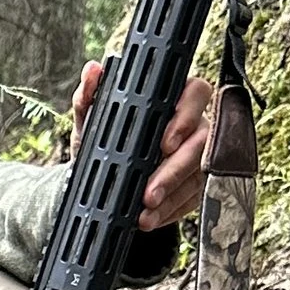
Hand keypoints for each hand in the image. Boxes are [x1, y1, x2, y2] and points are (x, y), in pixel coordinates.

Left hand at [71, 62, 216, 229]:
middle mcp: (193, 124)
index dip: (186, 116)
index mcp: (173, 99)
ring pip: (197, 174)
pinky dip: (169, 212)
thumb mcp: (91, 123)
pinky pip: (191, 198)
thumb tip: (92, 70)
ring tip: (145, 213)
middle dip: (175, 170)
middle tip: (149, 192)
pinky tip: (151, 219)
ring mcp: (198, 156)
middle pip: (200, 141)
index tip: (164, 142)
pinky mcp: (197, 184)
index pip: (196, 93)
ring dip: (171, 197)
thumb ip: (89, 96)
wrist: (100, 180)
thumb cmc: (102, 142)